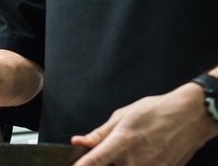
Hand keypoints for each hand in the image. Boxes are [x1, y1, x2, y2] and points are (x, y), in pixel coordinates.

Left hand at [71, 82, 217, 165]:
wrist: (191, 116)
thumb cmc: (157, 111)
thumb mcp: (123, 115)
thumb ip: (100, 133)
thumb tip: (79, 142)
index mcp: (123, 141)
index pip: (95, 160)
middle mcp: (136, 159)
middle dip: (105, 161)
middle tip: (110, 150)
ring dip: (121, 162)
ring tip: (131, 149)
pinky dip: (136, 164)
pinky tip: (143, 154)